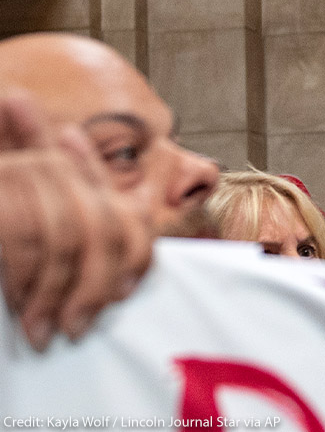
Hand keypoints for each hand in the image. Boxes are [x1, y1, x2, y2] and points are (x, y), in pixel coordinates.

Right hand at [0, 93, 152, 350]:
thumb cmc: (10, 245)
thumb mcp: (43, 251)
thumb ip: (80, 245)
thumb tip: (121, 288)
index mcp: (68, 175)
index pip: (126, 214)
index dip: (136, 256)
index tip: (124, 296)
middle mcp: (47, 166)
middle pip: (102, 228)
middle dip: (94, 286)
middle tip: (78, 330)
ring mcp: (16, 174)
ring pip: (64, 239)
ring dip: (55, 293)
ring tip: (42, 332)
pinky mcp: (0, 199)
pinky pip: (24, 240)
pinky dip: (24, 282)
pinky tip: (18, 308)